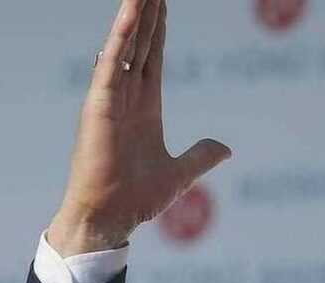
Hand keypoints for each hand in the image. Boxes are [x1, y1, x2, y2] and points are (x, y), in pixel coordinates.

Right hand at [47, 0, 231, 255]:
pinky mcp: (99, 105)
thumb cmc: (136, 200)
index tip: (162, 3)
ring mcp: (111, 98)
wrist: (111, 219)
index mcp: (145, 108)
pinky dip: (121, 37)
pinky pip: (112, 64)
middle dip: (147, 12)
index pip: (153, 58)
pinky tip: (131, 13)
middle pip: (141, 44)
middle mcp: (126, 97)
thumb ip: (200, 156)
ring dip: (134, 15)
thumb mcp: (180, 174)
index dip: (159, 30)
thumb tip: (225, 148)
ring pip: (126, 46)